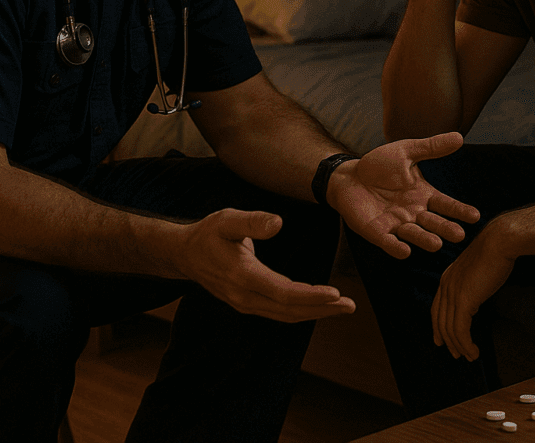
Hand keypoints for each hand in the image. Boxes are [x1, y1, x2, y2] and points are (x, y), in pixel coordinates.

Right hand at [177, 208, 354, 321]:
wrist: (185, 255)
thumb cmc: (208, 233)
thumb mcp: (227, 219)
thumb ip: (253, 222)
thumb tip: (278, 223)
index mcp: (242, 275)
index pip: (282, 292)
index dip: (310, 295)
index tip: (335, 294)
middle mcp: (244, 296)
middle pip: (289, 309)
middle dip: (322, 309)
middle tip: (349, 305)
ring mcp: (245, 304)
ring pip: (286, 315)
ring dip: (315, 313)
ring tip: (342, 308)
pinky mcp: (248, 305)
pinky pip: (279, 313)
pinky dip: (302, 312)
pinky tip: (319, 307)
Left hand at [328, 132, 480, 258]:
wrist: (348, 175)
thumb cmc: (379, 165)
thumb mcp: (406, 152)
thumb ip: (431, 148)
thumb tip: (459, 137)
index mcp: (423, 195)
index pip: (445, 204)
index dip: (459, 211)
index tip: (475, 216)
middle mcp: (413, 213)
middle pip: (432, 222)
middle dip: (445, 228)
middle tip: (459, 235)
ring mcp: (395, 224)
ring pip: (413, 234)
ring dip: (424, 239)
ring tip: (436, 244)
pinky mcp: (376, 232)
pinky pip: (388, 241)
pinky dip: (396, 247)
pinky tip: (404, 252)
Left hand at [431, 221, 514, 360]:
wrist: (500, 241)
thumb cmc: (495, 252)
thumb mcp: (477, 269)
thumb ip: (471, 283)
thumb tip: (475, 297)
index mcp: (448, 277)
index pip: (437, 307)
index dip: (438, 326)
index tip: (441, 340)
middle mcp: (446, 285)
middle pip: (440, 320)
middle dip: (447, 340)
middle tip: (456, 355)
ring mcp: (453, 292)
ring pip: (450, 329)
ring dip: (460, 347)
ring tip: (470, 357)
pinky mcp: (464, 299)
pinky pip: (460, 330)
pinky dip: (466, 344)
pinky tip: (475, 352)